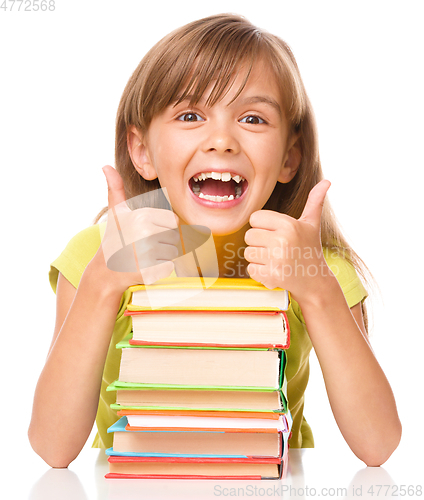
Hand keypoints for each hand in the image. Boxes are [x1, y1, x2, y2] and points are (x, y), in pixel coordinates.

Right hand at [99, 165, 179, 286]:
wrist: (105, 270)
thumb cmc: (115, 238)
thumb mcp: (116, 212)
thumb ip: (116, 189)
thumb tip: (106, 166)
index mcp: (142, 217)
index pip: (173, 220)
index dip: (162, 227)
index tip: (146, 232)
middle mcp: (145, 234)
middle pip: (174, 237)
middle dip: (163, 242)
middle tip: (143, 246)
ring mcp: (148, 254)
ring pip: (172, 253)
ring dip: (161, 256)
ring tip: (142, 256)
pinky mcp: (150, 271)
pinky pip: (169, 267)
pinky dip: (160, 269)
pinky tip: (144, 267)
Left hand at [244, 180, 331, 301]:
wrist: (315, 281)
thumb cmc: (310, 249)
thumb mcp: (312, 224)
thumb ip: (315, 202)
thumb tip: (326, 181)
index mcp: (289, 224)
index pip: (255, 218)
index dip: (262, 226)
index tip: (274, 233)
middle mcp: (282, 240)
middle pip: (249, 235)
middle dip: (259, 243)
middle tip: (274, 248)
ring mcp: (277, 259)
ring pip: (248, 253)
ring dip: (258, 258)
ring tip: (274, 259)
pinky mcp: (272, 275)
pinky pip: (251, 269)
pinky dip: (259, 272)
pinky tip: (273, 270)